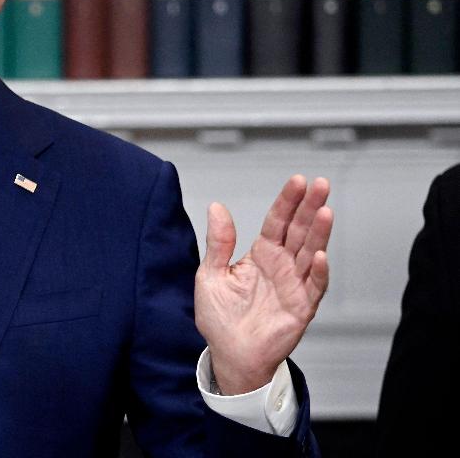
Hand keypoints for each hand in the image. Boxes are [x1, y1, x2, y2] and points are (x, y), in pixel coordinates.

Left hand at [194, 175, 331, 394]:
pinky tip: (319, 256)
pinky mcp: (301, 307)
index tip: (297, 181)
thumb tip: (217, 207)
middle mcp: (281, 265)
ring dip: (319, 233)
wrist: (229, 355)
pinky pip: (313, 287)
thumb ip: (218, 242)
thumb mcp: (210, 274)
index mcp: (261, 254)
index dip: (287, 201)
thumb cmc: (220, 318)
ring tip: (325, 211)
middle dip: (310, 207)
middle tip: (321, 184)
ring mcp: (294, 285)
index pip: (277, 221)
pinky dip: (318, 272)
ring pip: (310, 253)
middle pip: (299, 231)